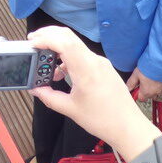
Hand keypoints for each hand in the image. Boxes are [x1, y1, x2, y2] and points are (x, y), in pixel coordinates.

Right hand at [27, 26, 160, 161]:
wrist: (129, 127)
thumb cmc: (104, 120)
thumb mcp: (70, 109)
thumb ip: (49, 97)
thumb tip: (35, 89)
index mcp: (86, 70)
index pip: (64, 42)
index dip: (45, 38)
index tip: (33, 43)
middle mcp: (95, 61)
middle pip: (68, 36)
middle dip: (49, 35)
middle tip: (34, 42)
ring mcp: (100, 62)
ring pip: (75, 44)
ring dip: (58, 47)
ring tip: (47, 64)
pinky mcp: (103, 67)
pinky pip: (82, 54)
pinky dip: (68, 57)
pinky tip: (62, 72)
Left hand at [125, 67, 161, 101]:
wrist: (160, 61)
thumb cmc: (149, 67)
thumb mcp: (136, 74)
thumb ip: (131, 83)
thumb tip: (128, 88)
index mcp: (146, 91)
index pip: (141, 98)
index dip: (138, 93)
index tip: (137, 88)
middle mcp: (154, 93)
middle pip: (148, 96)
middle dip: (145, 91)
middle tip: (143, 82)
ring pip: (156, 94)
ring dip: (153, 91)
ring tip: (150, 82)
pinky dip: (160, 89)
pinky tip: (157, 83)